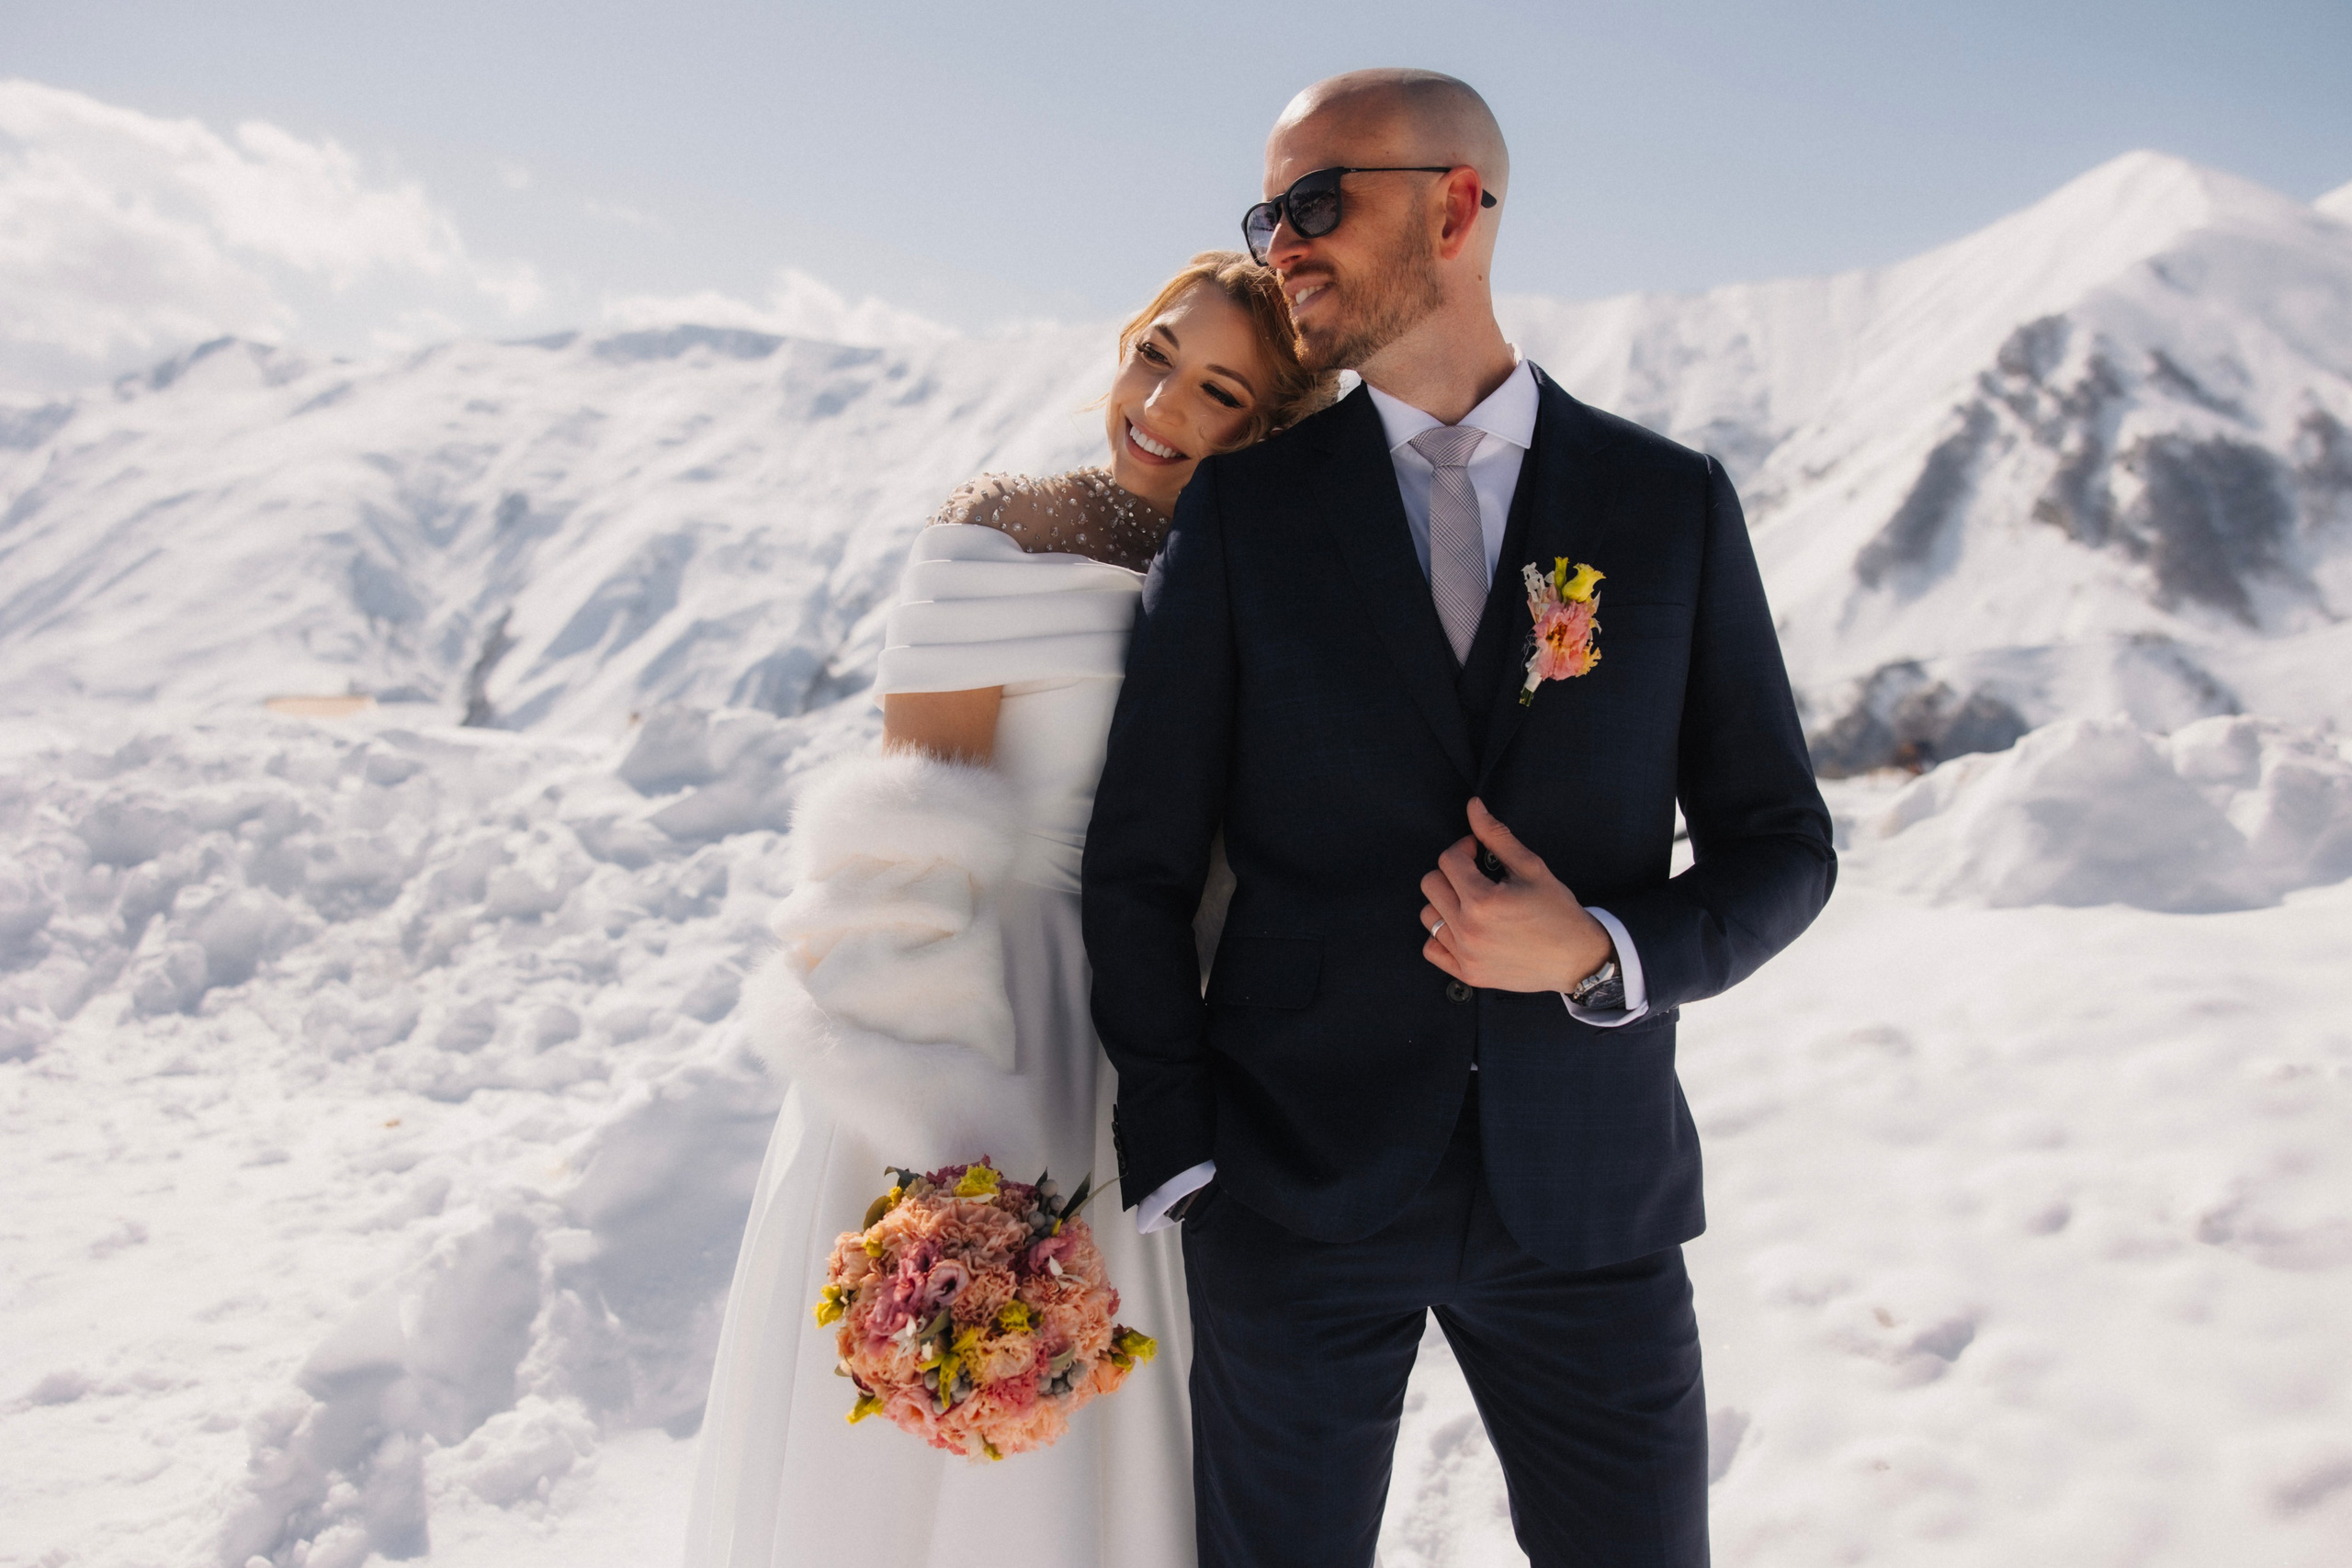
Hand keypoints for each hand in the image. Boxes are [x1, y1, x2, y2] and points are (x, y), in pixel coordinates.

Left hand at [1419, 798, 1613, 993]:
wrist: (1577, 958)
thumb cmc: (1557, 910)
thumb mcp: (1531, 867)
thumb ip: (1497, 835)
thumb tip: (1473, 806)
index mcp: (1483, 900)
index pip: (1448, 860)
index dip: (1463, 848)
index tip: (1478, 853)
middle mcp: (1469, 929)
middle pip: (1431, 885)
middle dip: (1451, 873)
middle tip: (1476, 876)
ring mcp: (1466, 955)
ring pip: (1428, 916)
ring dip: (1445, 903)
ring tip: (1473, 903)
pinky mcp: (1468, 973)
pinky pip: (1432, 948)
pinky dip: (1442, 936)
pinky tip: (1465, 928)